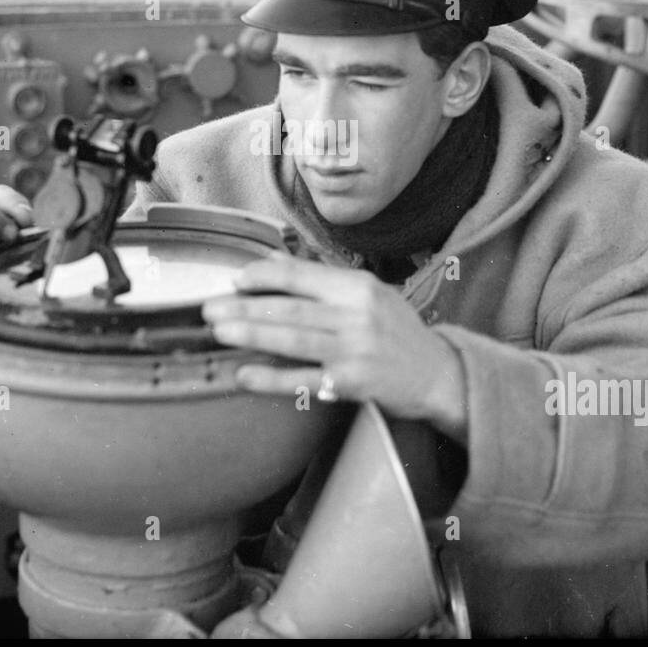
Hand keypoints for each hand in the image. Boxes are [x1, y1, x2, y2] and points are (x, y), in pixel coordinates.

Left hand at [201, 253, 467, 442]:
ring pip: (293, 339)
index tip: (235, 280)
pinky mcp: (353, 384)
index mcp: (358, 287)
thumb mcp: (368, 295)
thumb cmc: (397, 332)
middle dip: (244, 307)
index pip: (301, 274)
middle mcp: (357, 315)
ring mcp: (355, 351)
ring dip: (251, 335)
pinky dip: (271, 378)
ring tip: (220, 332)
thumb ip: (322, 280)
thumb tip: (272, 262)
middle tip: (209, 308)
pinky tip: (245, 376)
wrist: (439, 374)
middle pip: (290, 308)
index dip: (263, 276)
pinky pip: (304, 380)